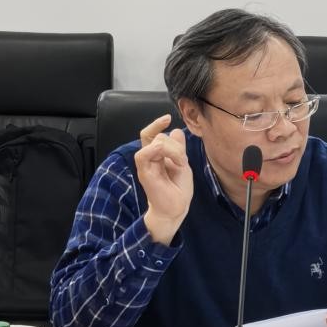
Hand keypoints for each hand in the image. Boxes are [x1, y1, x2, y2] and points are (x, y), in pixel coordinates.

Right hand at [134, 114, 193, 246]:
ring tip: (180, 163)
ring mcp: (145, 165)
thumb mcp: (182, 164)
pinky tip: (174, 162)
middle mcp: (149, 158)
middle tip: (183, 160)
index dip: (156, 124)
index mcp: (156, 156)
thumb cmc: (178, 189)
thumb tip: (175, 131)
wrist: (176, 208)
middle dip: (175, 144)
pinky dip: (160, 152)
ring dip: (172, 149)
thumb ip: (178, 148)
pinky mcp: (144, 173)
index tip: (167, 117)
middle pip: (158, 136)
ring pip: (155, 142)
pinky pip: (143, 154)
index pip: (150, 134)